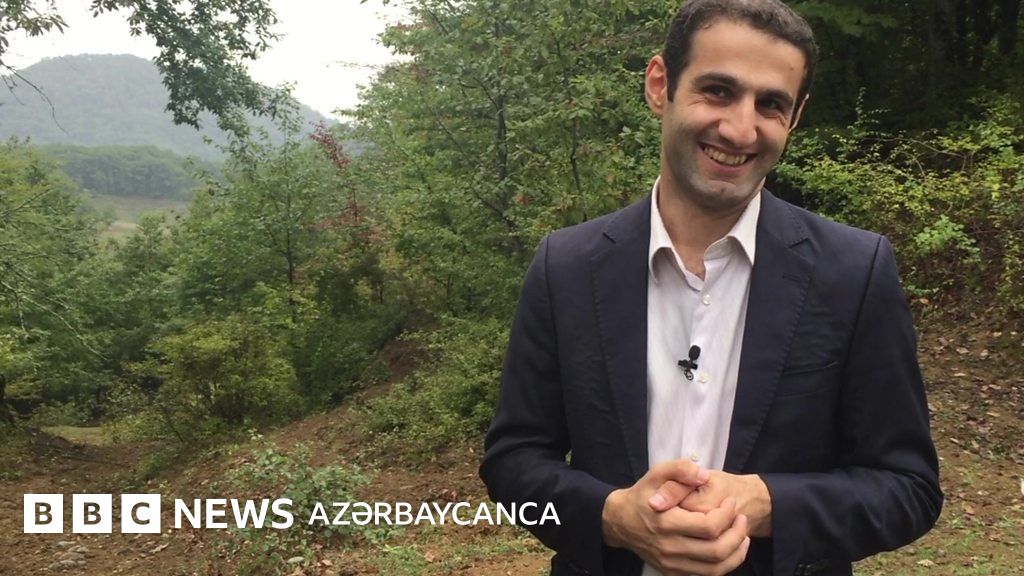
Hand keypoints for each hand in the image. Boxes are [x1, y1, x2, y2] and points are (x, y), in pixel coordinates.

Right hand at [602, 460, 751, 575]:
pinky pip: (706, 575)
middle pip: (716, 550)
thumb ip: (680, 469)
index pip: (709, 526)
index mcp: (666, 522)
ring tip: (742, 535)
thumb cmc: (642, 495)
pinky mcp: (672, 572)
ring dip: (736, 553)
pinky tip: (730, 549)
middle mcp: (669, 547)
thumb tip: (703, 475)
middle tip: (741, 518)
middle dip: (737, 534)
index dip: (726, 514)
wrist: (619, 521)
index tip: (730, 502)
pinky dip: (724, 565)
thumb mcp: (656, 473)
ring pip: (715, 568)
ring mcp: (671, 563)